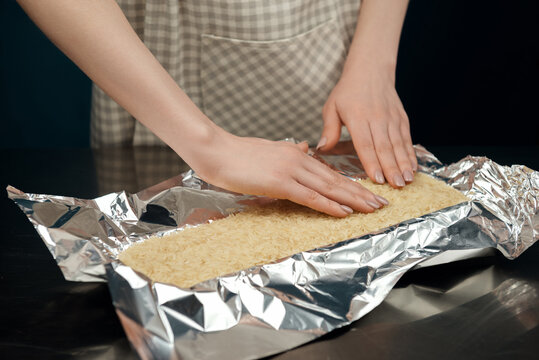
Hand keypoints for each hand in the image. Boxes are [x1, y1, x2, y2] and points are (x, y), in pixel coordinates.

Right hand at [190, 131, 388, 216]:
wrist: (217, 151)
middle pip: (336, 180)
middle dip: (361, 193)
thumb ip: (290, 151)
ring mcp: (291, 170)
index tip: (367, 191)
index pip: (330, 172)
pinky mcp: (280, 182)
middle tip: (381, 203)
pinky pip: (310, 196)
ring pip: (329, 187)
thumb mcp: (270, 148)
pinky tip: (344, 212)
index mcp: (297, 153)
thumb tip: (306, 148)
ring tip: (372, 208)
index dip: (350, 183)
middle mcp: (299, 160)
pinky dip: (329, 205)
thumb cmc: (239, 153)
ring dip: (353, 199)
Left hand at [318, 67, 416, 187]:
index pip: (365, 144)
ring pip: (398, 144)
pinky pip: (407, 138)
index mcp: (357, 117)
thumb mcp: (332, 107)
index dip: (372, 163)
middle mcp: (377, 118)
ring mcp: (391, 118)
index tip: (377, 179)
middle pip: (385, 147)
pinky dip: (410, 154)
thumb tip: (321, 149)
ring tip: (406, 181)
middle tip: (396, 187)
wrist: (371, 70)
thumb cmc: (347, 91)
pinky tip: (413, 168)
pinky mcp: (401, 118)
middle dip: (391, 168)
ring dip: (403, 164)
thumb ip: (329, 129)